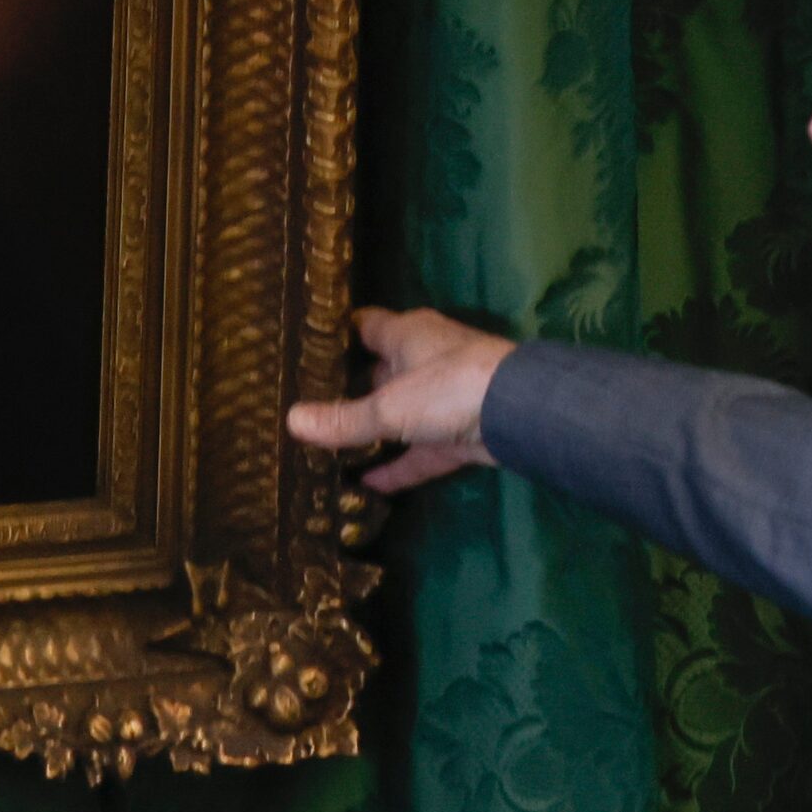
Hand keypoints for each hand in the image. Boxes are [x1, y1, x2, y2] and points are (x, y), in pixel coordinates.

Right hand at [285, 306, 515, 492]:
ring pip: (401, 414)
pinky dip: (397, 467)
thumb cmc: (448, 388)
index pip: (364, 326)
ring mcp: (445, 398)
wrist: (520, 414)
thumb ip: (342, 418)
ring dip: (374, 432)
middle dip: (348, 390)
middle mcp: (425, 359)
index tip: (302, 352)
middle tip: (306, 408)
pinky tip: (365, 485)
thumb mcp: (387, 406)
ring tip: (328, 449)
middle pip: (379, 372)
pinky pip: (420, 451)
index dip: (335, 337)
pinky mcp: (459, 434)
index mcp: (407, 334)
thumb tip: (291, 421)